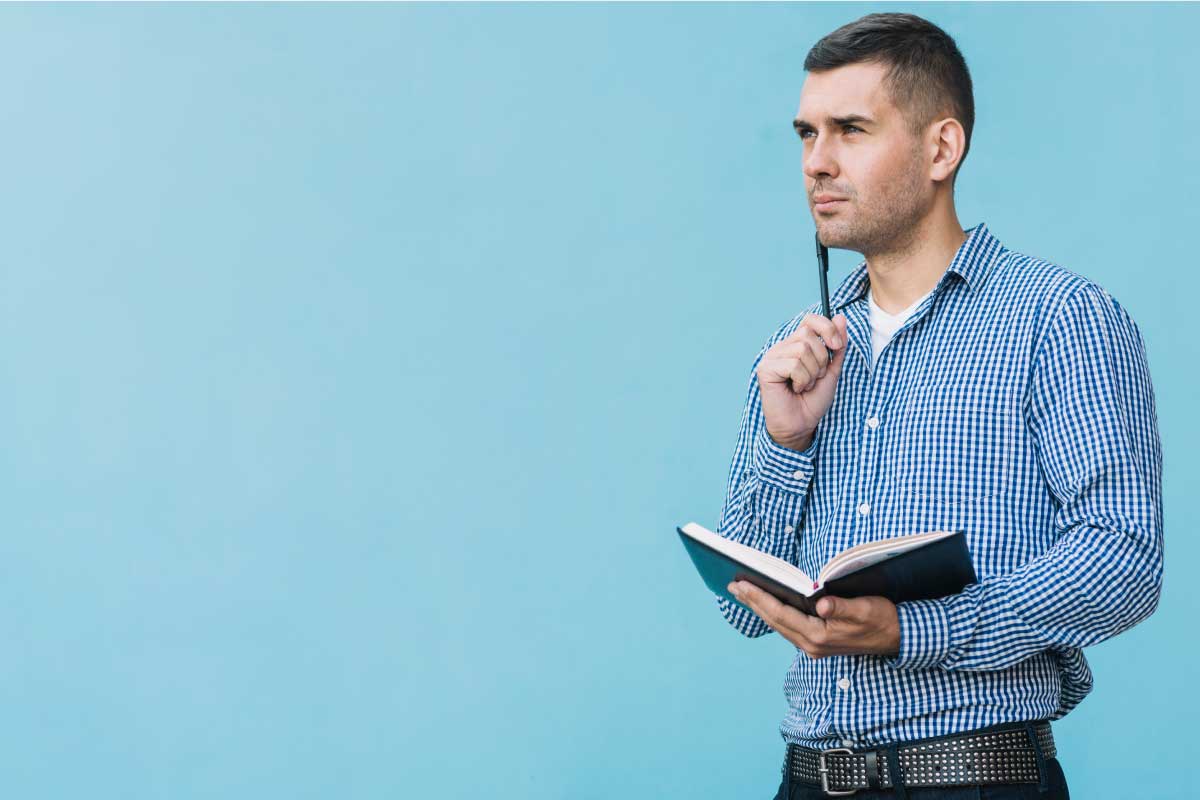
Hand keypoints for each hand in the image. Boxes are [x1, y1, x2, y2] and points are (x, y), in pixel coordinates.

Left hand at [727, 581, 900, 658]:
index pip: (781, 614)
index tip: (741, 584)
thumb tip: (821, 602)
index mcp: (819, 636)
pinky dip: (773, 613)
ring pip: (779, 625)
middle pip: (774, 620)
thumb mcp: (866, 608)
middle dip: (752, 602)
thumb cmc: (883, 620)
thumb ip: (842, 606)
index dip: (759, 598)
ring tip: (743, 592)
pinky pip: (788, 626)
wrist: (899, 638)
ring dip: (760, 608)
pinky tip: (767, 604)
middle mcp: (812, 645)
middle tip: (732, 586)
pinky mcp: (817, 642)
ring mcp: (813, 646)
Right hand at [756, 313, 848, 449]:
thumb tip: (840, 317)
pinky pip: (793, 364)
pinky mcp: (765, 369)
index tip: (837, 346)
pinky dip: (802, 380)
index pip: (810, 320)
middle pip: (808, 334)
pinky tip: (796, 389)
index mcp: (796, 344)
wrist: (801, 425)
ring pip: (802, 350)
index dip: (827, 328)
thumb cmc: (812, 400)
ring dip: (811, 372)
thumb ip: (837, 345)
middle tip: (816, 377)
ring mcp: (772, 357)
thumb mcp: (832, 369)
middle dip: (821, 359)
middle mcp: (782, 347)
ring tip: (805, 385)